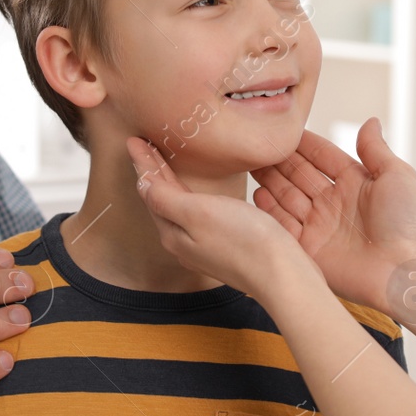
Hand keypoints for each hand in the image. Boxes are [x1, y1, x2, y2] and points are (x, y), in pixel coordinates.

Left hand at [127, 137, 320, 300]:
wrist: (282, 275)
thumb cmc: (245, 241)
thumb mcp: (198, 213)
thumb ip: (166, 199)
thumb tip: (141, 184)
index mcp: (173, 233)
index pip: (151, 191)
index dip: (144, 164)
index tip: (134, 140)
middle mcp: (184, 243)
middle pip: (162, 200)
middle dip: (152, 172)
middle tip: (142, 145)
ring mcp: (203, 247)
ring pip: (177, 208)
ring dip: (168, 183)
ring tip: (163, 163)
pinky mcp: (224, 247)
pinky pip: (196, 216)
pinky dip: (187, 197)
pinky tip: (196, 194)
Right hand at [249, 118, 415, 315]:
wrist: (404, 272)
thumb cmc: (408, 223)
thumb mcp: (396, 176)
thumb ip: (375, 149)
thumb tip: (369, 121)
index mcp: (354, 183)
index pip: (321, 156)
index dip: (302, 143)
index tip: (281, 129)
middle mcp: (333, 203)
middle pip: (299, 175)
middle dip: (279, 160)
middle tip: (257, 144)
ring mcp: (319, 226)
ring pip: (287, 197)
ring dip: (270, 181)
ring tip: (250, 164)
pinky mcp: (308, 251)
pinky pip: (283, 226)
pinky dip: (269, 211)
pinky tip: (257, 193)